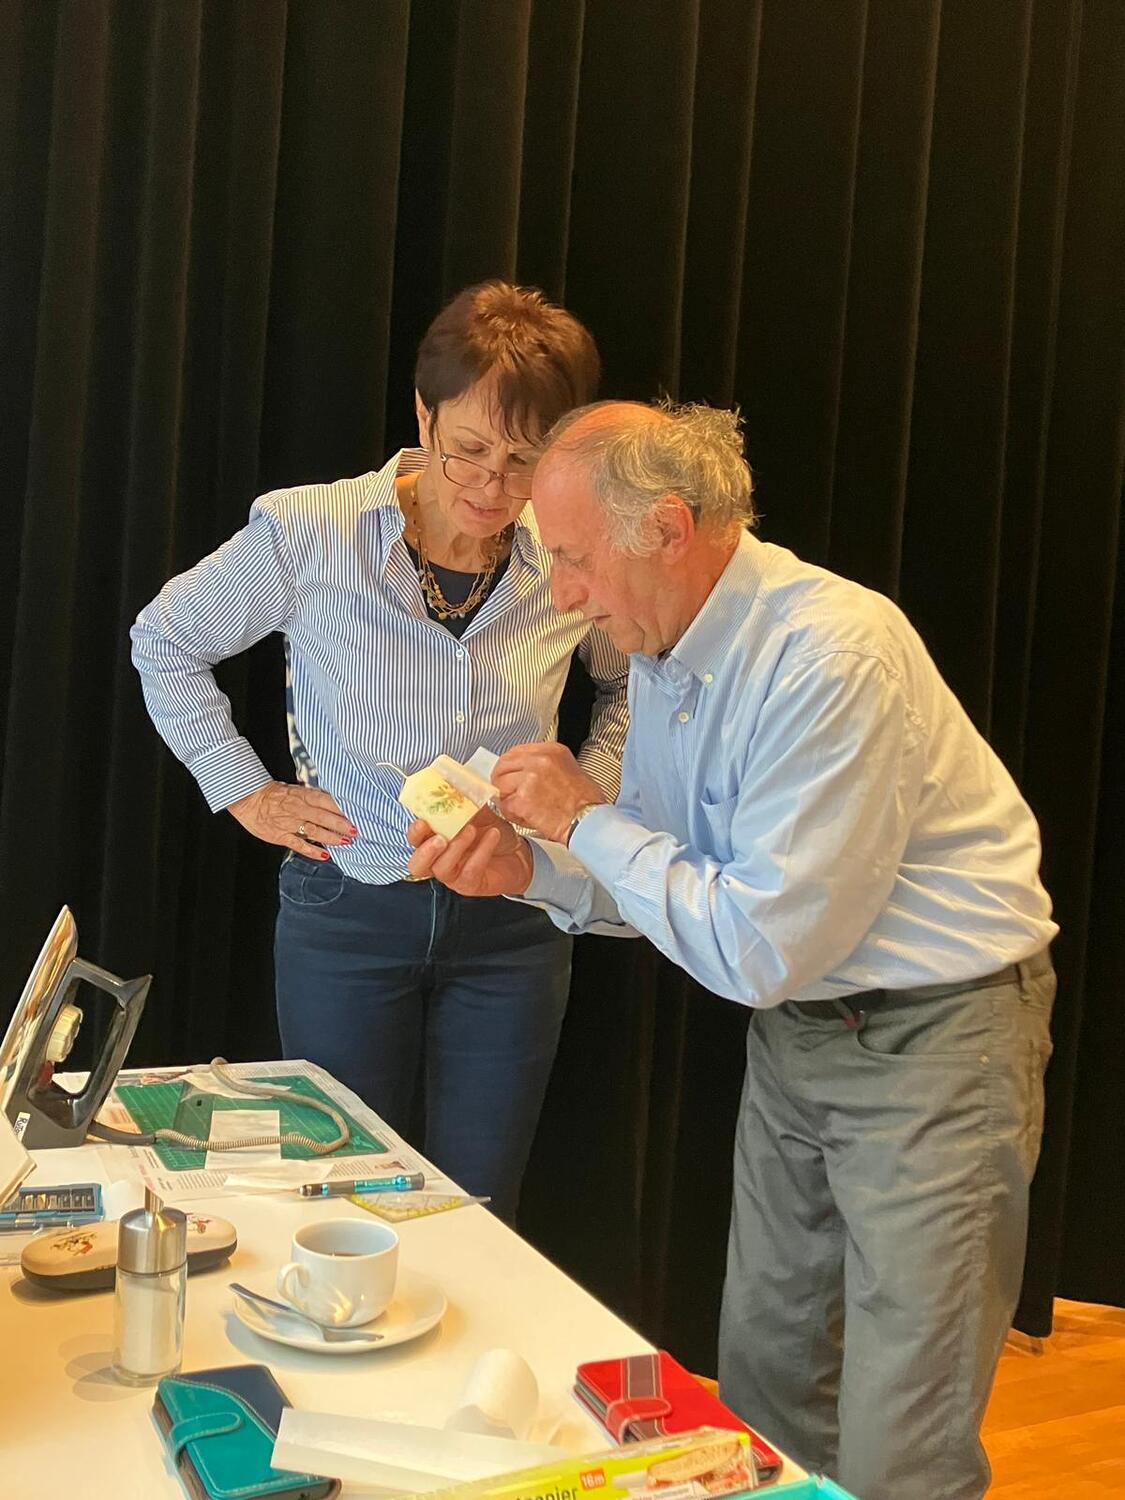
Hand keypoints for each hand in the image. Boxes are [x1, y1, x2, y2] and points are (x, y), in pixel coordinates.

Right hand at [228, 782, 356, 857]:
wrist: (247, 799)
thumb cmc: (273, 794)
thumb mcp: (294, 789)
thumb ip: (312, 797)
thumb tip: (333, 801)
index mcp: (301, 795)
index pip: (325, 800)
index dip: (340, 809)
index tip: (354, 814)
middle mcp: (297, 809)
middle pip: (323, 817)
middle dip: (340, 824)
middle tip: (355, 831)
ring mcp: (289, 823)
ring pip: (314, 831)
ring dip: (331, 837)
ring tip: (345, 842)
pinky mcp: (280, 836)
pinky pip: (298, 844)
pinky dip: (312, 850)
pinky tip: (325, 855)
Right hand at [406, 808, 533, 895]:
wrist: (519, 852)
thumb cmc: (493, 834)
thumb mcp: (478, 813)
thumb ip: (464, 801)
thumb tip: (455, 780)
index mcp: (435, 841)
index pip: (415, 840)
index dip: (415, 832)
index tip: (423, 820)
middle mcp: (439, 861)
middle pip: (417, 865)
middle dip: (425, 850)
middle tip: (440, 837)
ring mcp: (454, 876)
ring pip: (442, 869)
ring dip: (455, 848)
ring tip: (471, 830)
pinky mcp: (471, 884)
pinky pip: (471, 871)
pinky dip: (481, 852)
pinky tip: (492, 835)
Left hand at [490, 742, 606, 842]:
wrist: (589, 820)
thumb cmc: (585, 801)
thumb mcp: (569, 769)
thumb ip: (545, 766)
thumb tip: (523, 771)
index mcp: (551, 751)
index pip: (515, 751)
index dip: (508, 766)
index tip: (509, 776)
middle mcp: (539, 760)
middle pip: (503, 765)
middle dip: (502, 781)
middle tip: (508, 794)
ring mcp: (530, 778)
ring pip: (501, 786)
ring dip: (508, 799)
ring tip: (523, 809)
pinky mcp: (523, 799)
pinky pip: (505, 806)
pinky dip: (513, 815)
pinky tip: (527, 819)